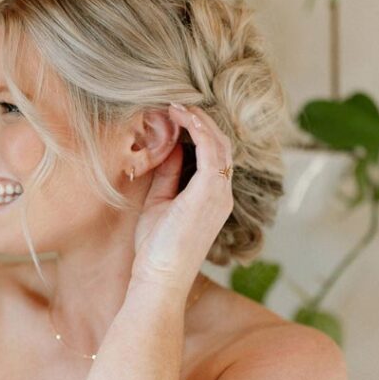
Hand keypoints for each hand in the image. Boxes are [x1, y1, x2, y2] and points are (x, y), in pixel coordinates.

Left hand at [130, 103, 233, 294]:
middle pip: (220, 145)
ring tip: (175, 104)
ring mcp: (220, 192)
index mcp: (212, 197)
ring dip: (198, 120)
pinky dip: (197, 128)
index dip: (197, 132)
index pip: (213, 155)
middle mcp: (222, 193)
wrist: (160, 276)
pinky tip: (179, 115)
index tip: (174, 116)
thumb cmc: (156, 248)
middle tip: (175, 103)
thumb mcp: (160, 203)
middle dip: (200, 121)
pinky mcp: (211, 191)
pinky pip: (211, 148)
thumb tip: (170, 147)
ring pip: (219, 142)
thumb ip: (168, 175)